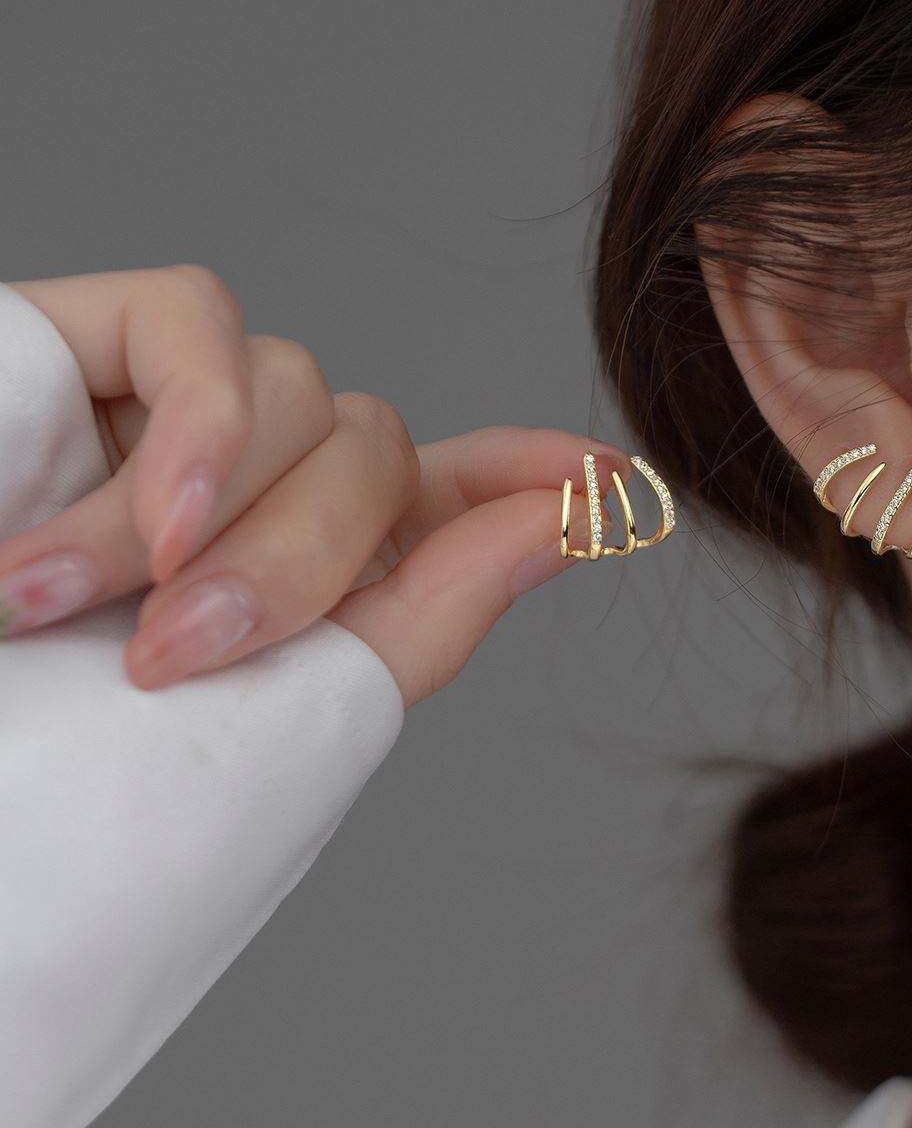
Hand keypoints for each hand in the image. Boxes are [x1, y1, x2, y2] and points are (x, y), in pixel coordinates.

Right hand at [0, 266, 628, 702]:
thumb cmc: (74, 801)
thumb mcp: (291, 716)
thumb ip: (434, 606)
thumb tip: (568, 518)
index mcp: (299, 582)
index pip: (436, 499)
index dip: (525, 479)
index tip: (620, 483)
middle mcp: (243, 494)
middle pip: (377, 450)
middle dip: (313, 553)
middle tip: (179, 656)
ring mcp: (165, 423)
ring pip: (307, 394)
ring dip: (229, 526)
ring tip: (101, 620)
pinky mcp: (86, 346)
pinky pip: (206, 326)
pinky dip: (196, 434)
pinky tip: (126, 530)